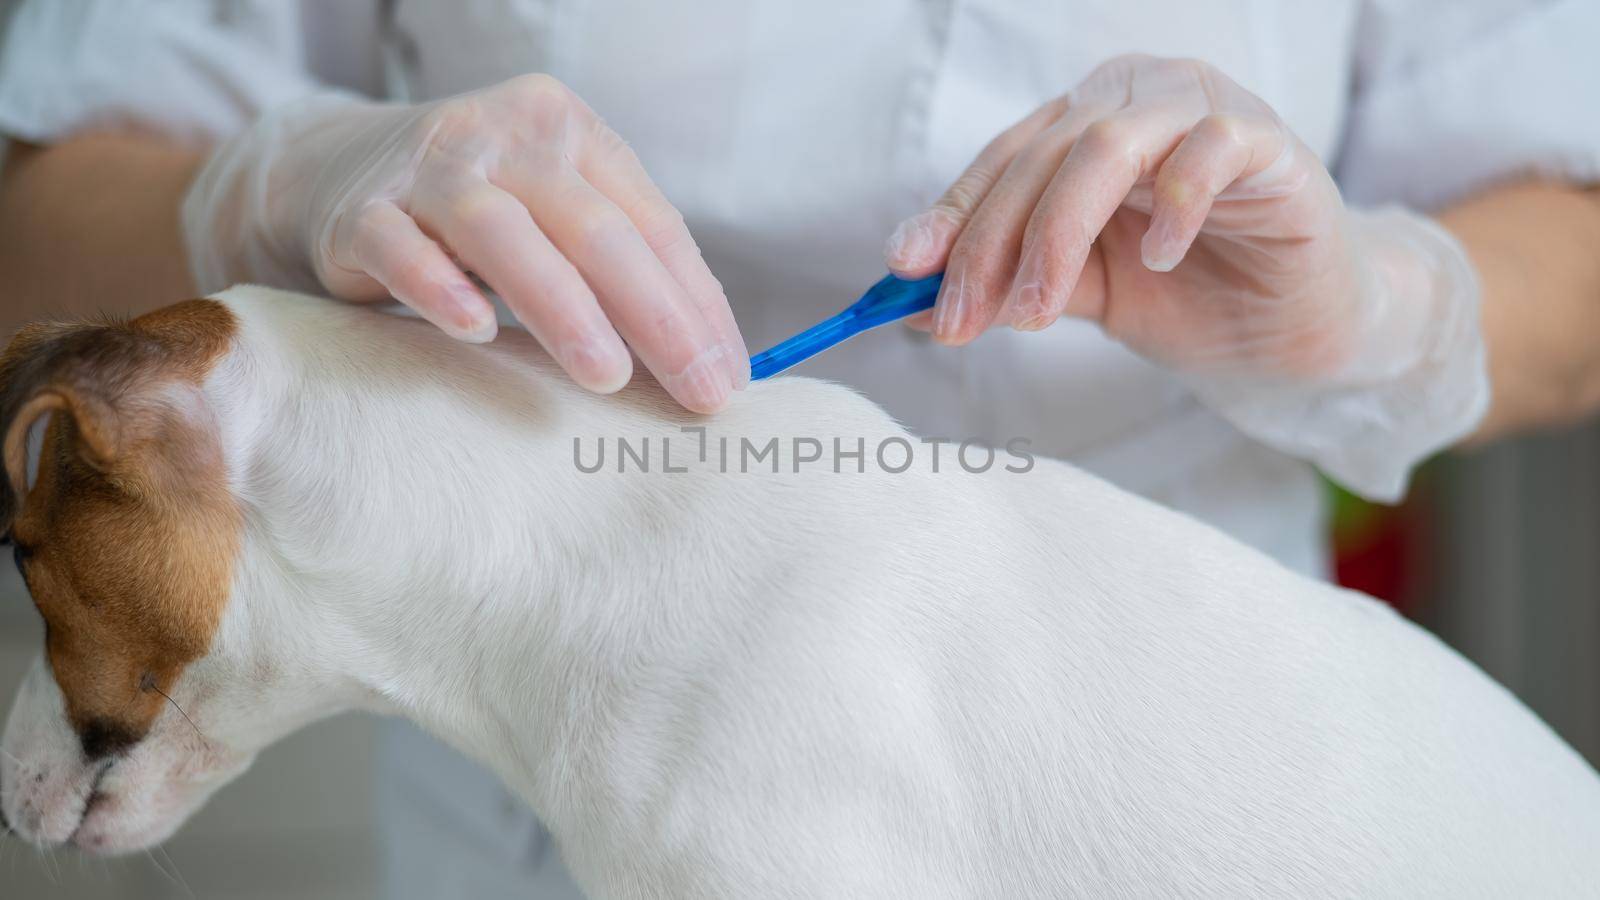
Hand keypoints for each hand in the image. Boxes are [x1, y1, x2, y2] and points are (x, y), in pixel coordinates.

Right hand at [185, 75, 746, 412]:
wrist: (334, 171)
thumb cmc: (479, 211)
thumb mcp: (557, 216)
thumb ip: (624, 268)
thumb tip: (711, 367)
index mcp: (573, 134)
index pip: (652, 225)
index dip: (697, 306)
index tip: (727, 379)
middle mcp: (507, 136)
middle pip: (595, 230)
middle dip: (656, 317)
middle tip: (697, 392)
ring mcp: (431, 168)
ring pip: (506, 235)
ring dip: (563, 309)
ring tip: (608, 375)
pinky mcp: (361, 210)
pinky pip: (401, 249)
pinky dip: (439, 288)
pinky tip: (475, 331)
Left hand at [885, 54, 1485, 498]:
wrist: (1295, 331)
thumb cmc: (1186, 297)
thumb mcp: (1082, 291)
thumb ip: (1011, 279)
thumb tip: (912, 292)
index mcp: (1086, 122)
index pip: (1003, 161)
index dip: (950, 218)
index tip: (905, 277)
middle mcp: (1137, 98)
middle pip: (1041, 156)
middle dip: (991, 246)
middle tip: (961, 323)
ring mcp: (1204, 110)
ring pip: (1105, 147)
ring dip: (1057, 235)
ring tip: (1037, 312)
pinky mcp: (1268, 140)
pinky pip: (1207, 151)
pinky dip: (1170, 205)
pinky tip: (1155, 260)